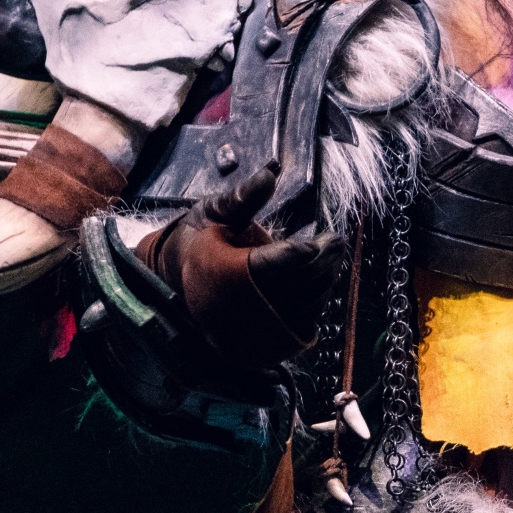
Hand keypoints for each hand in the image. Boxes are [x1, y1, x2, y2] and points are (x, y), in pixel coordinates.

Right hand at [134, 171, 347, 361]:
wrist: (176, 276)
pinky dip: (313, 302)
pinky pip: (296, 324)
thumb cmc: (200, 238)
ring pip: (298, 309)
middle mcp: (233, 305)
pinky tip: (321, 280)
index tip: (322, 241)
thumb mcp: (214, 212)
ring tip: (332, 257)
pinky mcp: (257, 338)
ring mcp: (245, 326)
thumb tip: (270, 173)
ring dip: (321, 283)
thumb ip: (243, 197)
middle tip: (336, 243)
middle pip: (291, 289)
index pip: (269, 267)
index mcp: (219, 272)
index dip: (300, 254)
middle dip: (320, 265)